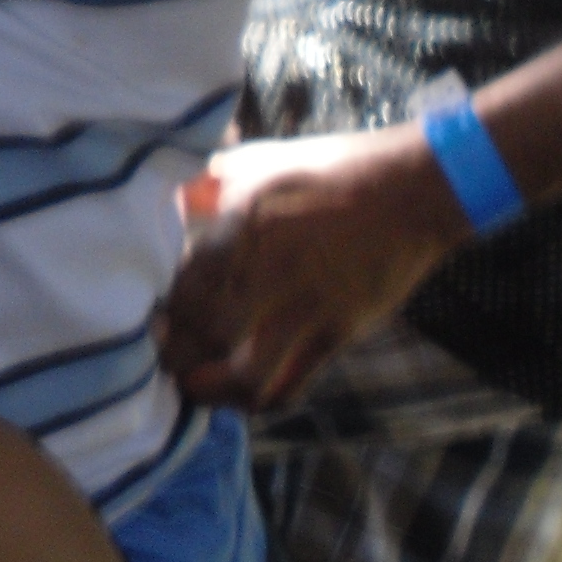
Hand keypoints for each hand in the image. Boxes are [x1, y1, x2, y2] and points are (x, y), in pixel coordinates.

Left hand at [154, 128, 467, 411]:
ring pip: (243, 373)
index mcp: (245, 221)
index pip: (182, 284)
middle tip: (162, 357)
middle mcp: (270, 267)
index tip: (150, 318)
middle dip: (175, 353)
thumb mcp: (264, 161)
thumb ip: (213, 183)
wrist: (412, 189)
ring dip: (211, 390)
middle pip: (204, 332)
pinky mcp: (337, 331)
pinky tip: (242, 396)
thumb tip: (171, 200)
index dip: (160, 310)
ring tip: (193, 386)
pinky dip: (259, 401)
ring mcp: (306, 305)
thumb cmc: (332, 168)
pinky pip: (290, 385)